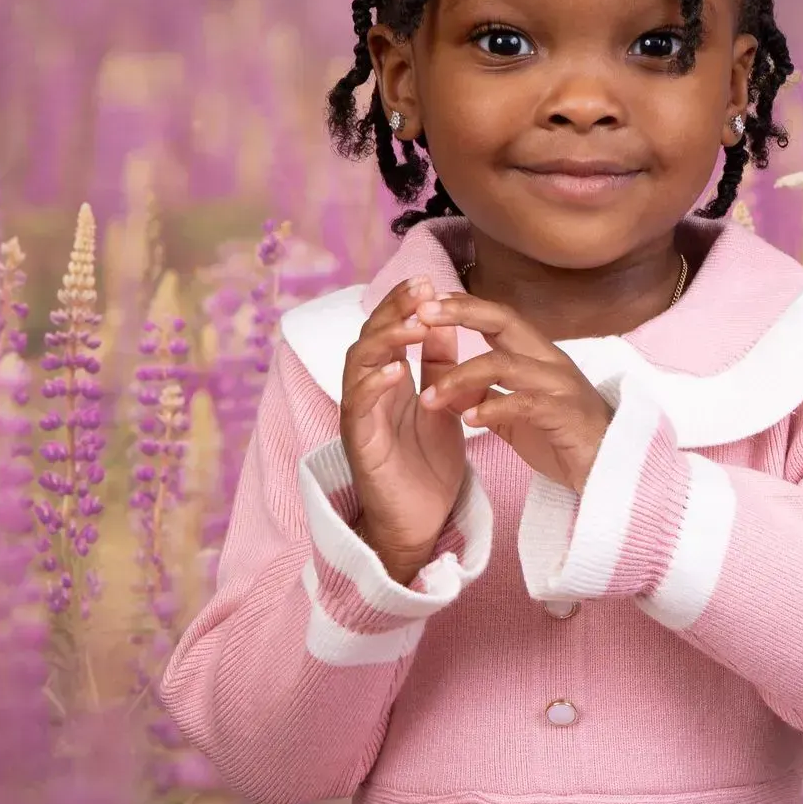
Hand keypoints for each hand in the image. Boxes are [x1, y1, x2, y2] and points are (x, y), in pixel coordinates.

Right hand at [338, 277, 467, 582]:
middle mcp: (368, 394)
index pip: (389, 330)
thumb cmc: (427, 466)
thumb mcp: (442, 404)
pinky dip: (376, 386)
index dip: (403, 303)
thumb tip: (444, 317)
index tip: (427, 279)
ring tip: (414, 324)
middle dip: (393, 311)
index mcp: (388, 383)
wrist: (420, 524)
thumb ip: (440, 364)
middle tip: (420, 289)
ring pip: (358, 366)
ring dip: (385, 341)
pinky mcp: (360, 446)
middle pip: (369, 338)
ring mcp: (360, 418)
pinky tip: (397, 371)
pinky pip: (359, 409)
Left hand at [414, 294, 611, 493]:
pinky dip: (492, 408)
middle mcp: (550, 361)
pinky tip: (468, 421)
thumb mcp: (515, 416)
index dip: (465, 307)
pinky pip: (524, 403)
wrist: (611, 472)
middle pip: (505, 321)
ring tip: (429, 398)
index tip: (426, 304)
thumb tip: (445, 388)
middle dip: (462, 314)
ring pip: (505, 363)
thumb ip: (485, 397)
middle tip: (421, 315)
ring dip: (461, 377)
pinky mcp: (564, 413)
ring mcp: (560, 385)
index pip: (500, 318)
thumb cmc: (564, 439)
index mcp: (539, 356)